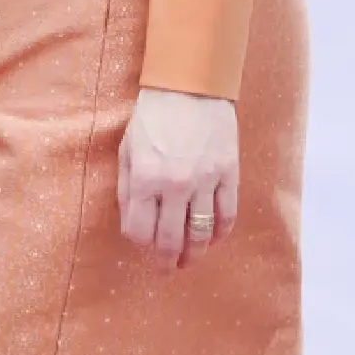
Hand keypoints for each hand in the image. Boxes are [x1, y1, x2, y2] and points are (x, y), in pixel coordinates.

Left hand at [118, 88, 238, 270]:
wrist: (191, 85)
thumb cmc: (154, 115)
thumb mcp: (128, 147)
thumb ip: (126, 187)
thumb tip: (132, 223)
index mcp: (144, 178)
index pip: (139, 231)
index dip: (139, 241)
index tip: (142, 241)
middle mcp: (174, 185)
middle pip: (170, 241)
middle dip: (166, 261)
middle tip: (167, 270)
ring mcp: (204, 182)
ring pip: (201, 235)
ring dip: (194, 254)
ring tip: (190, 260)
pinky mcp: (228, 175)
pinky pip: (227, 216)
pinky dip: (221, 234)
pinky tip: (214, 238)